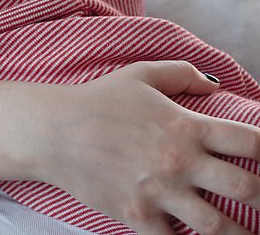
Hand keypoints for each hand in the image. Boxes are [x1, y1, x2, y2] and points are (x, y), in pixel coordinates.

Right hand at [33, 61, 258, 234]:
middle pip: (248, 189)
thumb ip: (182, 74)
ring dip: (241, 234)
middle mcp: (180, 161)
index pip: (252, 143)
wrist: (52, 131)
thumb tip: (214, 85)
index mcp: (187, 126)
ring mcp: (159, 192)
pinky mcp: (136, 215)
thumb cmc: (96, 100)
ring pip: (219, 227)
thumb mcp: (139, 75)